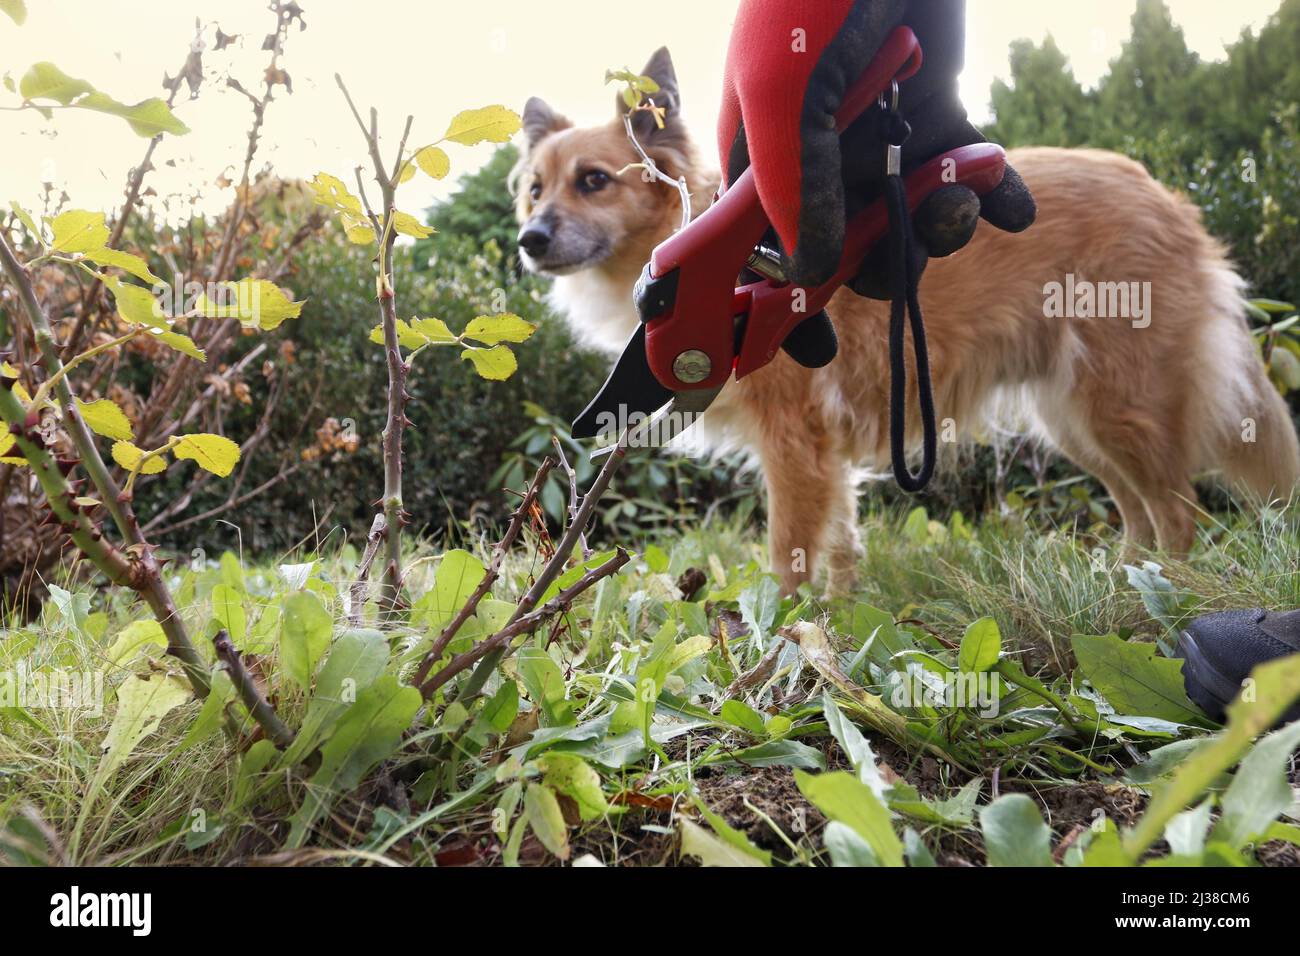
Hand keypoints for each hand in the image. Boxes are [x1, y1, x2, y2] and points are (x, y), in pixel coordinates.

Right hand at [718, 0, 1035, 295]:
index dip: (768, 303)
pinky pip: (960, 176)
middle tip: (905, 253)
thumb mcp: (787, 88)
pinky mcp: (934, 112)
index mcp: (755, 154)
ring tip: (965, 200)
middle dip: (870, 265)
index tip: (801, 347)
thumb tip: (807, 274)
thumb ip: (791, 184)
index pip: (748, 251)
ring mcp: (875, 138)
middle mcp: (812, 158)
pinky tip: (1011, 206)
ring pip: (902, 219)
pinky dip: (991, 195)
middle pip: (833, 249)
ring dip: (939, 227)